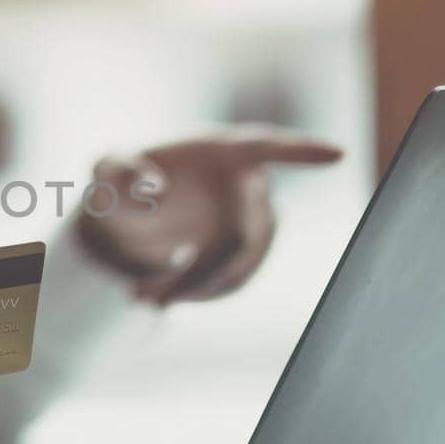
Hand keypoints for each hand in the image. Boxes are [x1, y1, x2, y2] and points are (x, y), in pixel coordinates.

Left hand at [78, 125, 341, 303]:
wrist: (126, 219)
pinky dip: (200, 293)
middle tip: (148, 292)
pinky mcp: (244, 252)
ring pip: (241, 262)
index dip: (302, 150)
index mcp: (221, 151)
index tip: (338, 153)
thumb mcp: (106, 170)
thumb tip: (156, 192)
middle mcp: (247, 184)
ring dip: (197, 286)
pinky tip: (157, 297)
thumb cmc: (119, 182)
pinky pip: (234, 278)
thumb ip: (119, 172)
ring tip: (144, 296)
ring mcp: (251, 219)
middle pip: (243, 230)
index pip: (268, 146)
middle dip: (200, 268)